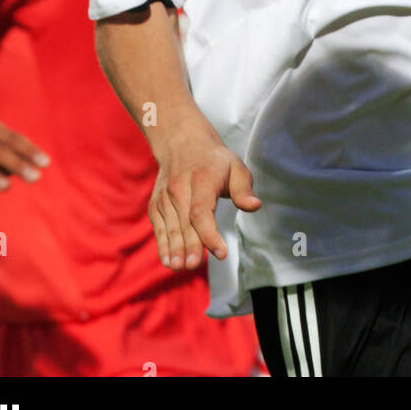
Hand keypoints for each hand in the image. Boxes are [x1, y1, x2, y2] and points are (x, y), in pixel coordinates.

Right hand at [149, 117, 260, 271]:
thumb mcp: (235, 166)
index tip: (221, 253)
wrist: (181, 142)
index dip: (209, 233)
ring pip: (170, 225)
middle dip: (189, 244)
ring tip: (179, 267)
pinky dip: (162, 243)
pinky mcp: (156, 203)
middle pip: (184, 221)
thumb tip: (255, 206)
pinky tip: (168, 260)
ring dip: (174, 247)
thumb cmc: (214, 161)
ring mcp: (165, 195)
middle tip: (193, 265)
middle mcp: (179, 186)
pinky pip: (159, 226)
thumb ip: (243, 188)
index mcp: (202, 178)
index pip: (202, 210)